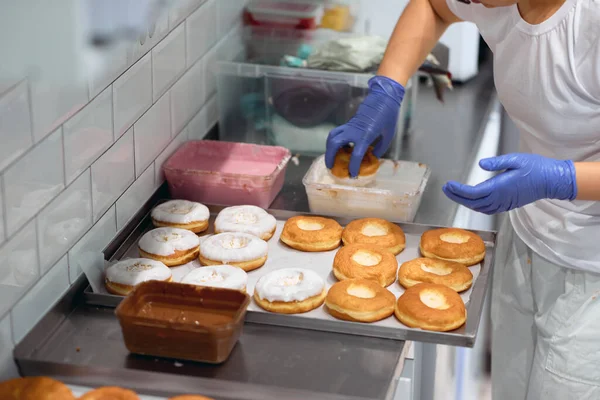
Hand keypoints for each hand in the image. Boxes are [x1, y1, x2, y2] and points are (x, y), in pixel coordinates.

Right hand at [325, 76, 404, 176]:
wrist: (383, 99)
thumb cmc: (388, 117)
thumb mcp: (388, 136)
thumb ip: (380, 149)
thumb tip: (372, 157)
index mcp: (366, 135)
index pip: (356, 154)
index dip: (353, 167)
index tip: (352, 174)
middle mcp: (354, 131)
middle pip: (334, 144)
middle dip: (330, 157)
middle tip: (331, 166)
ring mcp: (349, 126)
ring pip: (331, 137)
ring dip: (328, 148)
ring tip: (330, 158)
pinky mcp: (348, 124)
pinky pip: (336, 133)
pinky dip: (333, 141)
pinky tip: (338, 148)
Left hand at [443, 153, 576, 214]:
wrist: (551, 181)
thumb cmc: (535, 168)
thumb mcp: (516, 159)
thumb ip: (496, 162)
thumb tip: (481, 164)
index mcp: (499, 187)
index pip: (473, 193)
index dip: (458, 191)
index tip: (449, 184)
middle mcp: (500, 199)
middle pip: (472, 202)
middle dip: (456, 196)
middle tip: (446, 189)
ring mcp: (503, 204)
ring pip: (478, 208)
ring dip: (464, 202)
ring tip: (453, 193)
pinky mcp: (507, 205)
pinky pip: (487, 209)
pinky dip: (475, 206)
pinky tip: (471, 200)